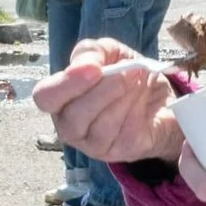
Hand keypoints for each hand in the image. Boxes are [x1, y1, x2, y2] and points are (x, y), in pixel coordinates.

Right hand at [33, 39, 183, 166]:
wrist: (161, 102)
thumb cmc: (125, 78)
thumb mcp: (109, 54)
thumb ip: (92, 52)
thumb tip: (87, 65)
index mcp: (60, 100)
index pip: (44, 98)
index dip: (66, 84)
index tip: (94, 69)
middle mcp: (69, 127)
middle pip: (74, 116)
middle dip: (104, 90)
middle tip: (128, 71)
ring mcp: (92, 145)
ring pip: (102, 125)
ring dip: (125, 97)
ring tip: (138, 80)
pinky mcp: (118, 152)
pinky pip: (124, 132)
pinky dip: (137, 109)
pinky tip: (143, 99)